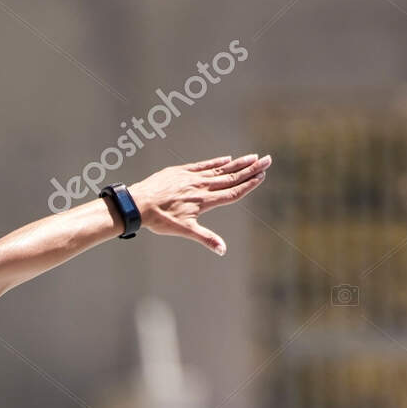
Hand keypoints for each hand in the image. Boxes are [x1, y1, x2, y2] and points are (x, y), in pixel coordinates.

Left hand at [128, 153, 270, 255]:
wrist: (138, 203)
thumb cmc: (160, 220)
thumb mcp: (184, 231)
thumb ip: (206, 239)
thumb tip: (223, 250)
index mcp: (205, 202)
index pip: (233, 192)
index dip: (248, 185)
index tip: (262, 176)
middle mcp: (202, 187)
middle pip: (231, 178)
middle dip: (251, 169)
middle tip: (268, 160)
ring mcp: (192, 178)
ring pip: (220, 170)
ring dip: (238, 164)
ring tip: (253, 157)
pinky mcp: (181, 171)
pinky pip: (203, 165)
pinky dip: (216, 163)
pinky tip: (227, 159)